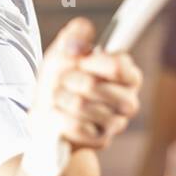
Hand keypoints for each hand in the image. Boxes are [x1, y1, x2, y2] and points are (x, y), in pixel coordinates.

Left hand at [31, 18, 141, 151]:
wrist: (47, 115)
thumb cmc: (60, 81)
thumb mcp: (63, 52)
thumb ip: (74, 36)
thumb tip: (81, 33)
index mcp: (127, 74)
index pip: (117, 65)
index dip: (89, 62)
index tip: (77, 62)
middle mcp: (128, 100)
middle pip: (92, 85)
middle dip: (67, 80)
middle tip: (63, 82)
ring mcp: (117, 123)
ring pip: (79, 105)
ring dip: (59, 98)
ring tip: (59, 98)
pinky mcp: (101, 141)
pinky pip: (74, 126)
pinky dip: (58, 117)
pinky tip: (58, 114)